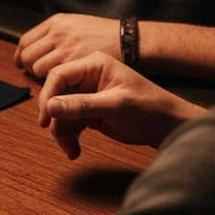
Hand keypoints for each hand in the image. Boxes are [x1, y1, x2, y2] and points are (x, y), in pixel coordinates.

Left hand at [14, 13, 117, 79]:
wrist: (130, 39)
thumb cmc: (105, 35)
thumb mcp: (77, 24)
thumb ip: (56, 34)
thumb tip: (35, 47)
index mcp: (57, 22)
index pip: (25, 41)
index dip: (21, 55)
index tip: (21, 63)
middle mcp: (58, 33)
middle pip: (27, 55)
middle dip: (28, 67)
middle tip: (36, 75)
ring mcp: (66, 47)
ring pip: (36, 68)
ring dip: (40, 77)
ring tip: (51, 80)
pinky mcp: (75, 62)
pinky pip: (52, 76)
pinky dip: (53, 82)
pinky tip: (62, 83)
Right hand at [36, 52, 204, 158]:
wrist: (168, 127)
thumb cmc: (149, 109)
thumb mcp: (114, 106)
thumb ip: (80, 105)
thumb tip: (49, 106)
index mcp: (94, 65)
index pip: (58, 76)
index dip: (47, 96)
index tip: (45, 118)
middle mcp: (87, 77)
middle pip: (56, 95)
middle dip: (56, 119)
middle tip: (59, 137)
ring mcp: (87, 94)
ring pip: (59, 112)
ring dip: (62, 132)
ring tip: (71, 149)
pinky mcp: (88, 110)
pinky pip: (68, 122)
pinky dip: (68, 137)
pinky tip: (74, 150)